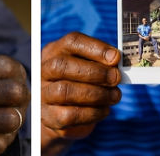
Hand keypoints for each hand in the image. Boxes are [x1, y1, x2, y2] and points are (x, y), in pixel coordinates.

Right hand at [41, 32, 120, 149]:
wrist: (62, 113)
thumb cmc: (80, 82)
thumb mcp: (87, 65)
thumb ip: (100, 61)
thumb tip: (116, 60)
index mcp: (55, 50)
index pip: (72, 42)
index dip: (96, 48)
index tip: (116, 57)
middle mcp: (43, 70)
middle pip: (63, 65)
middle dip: (95, 72)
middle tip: (116, 78)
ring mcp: (42, 94)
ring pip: (66, 91)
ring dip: (97, 94)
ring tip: (114, 96)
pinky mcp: (48, 117)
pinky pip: (70, 115)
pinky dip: (92, 113)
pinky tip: (105, 110)